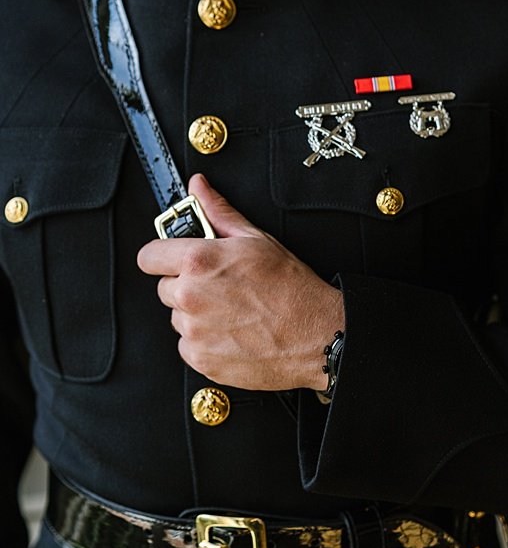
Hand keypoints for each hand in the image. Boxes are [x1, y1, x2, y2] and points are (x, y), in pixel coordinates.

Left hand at [137, 174, 343, 391]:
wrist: (317, 334)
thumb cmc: (293, 288)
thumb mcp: (258, 240)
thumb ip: (219, 213)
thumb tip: (199, 188)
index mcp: (199, 262)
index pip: (149, 257)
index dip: (163, 256)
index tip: (175, 260)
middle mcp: (190, 296)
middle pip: (166, 289)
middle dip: (187, 286)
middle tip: (223, 288)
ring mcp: (194, 331)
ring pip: (179, 318)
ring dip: (197, 315)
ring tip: (234, 312)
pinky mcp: (201, 358)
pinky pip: (190, 346)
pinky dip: (206, 342)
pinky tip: (235, 333)